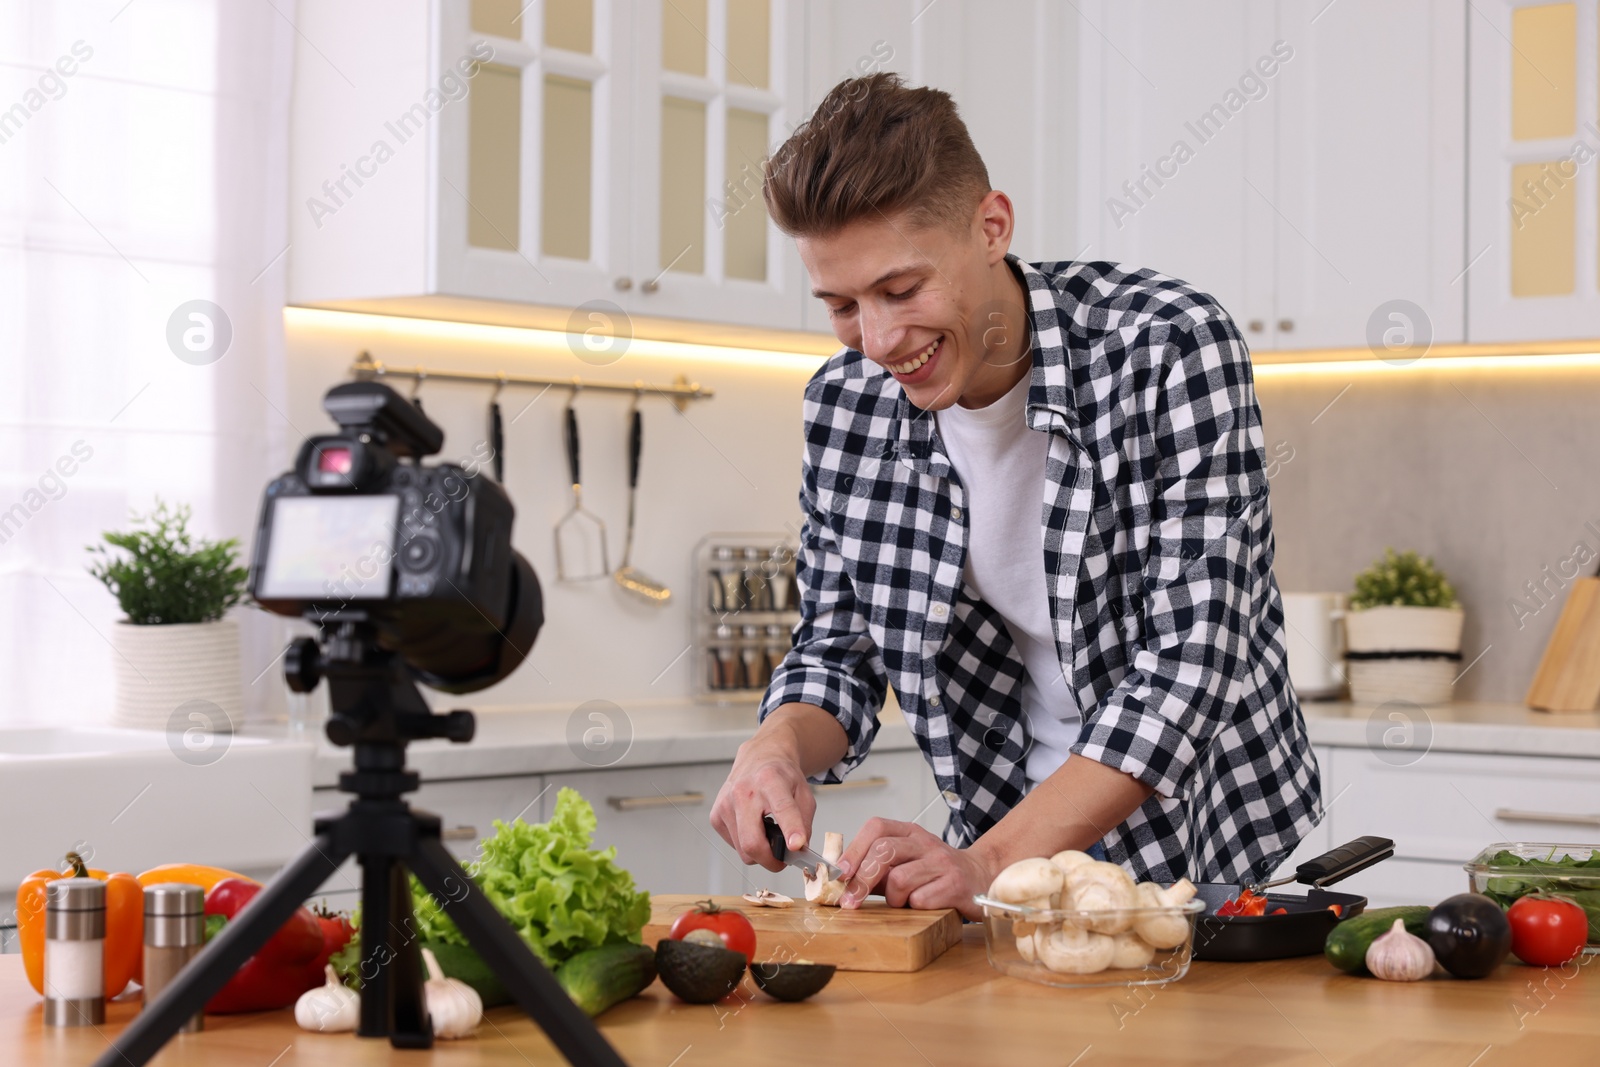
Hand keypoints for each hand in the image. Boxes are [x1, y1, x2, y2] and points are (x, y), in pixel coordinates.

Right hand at [710, 736, 816, 872]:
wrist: (759, 758)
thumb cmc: (781, 776)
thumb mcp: (804, 793)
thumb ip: (804, 823)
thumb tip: (797, 851)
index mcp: (771, 780)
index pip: (782, 808)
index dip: (791, 829)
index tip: (796, 846)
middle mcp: (743, 791)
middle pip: (752, 842)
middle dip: (770, 860)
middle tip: (782, 860)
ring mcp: (725, 804)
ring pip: (743, 850)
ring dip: (759, 852)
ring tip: (768, 835)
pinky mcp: (715, 816)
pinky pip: (734, 845)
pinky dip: (746, 844)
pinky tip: (753, 827)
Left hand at [834, 818, 1001, 919]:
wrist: (980, 877)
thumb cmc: (934, 873)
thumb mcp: (904, 863)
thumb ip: (875, 868)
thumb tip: (838, 880)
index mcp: (909, 832)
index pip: (876, 828)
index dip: (854, 849)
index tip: (840, 873)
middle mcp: (925, 842)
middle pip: (883, 852)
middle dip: (861, 880)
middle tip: (850, 902)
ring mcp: (941, 862)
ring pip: (899, 880)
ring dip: (893, 898)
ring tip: (903, 902)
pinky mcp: (955, 884)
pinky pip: (920, 900)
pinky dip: (915, 908)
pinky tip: (925, 906)